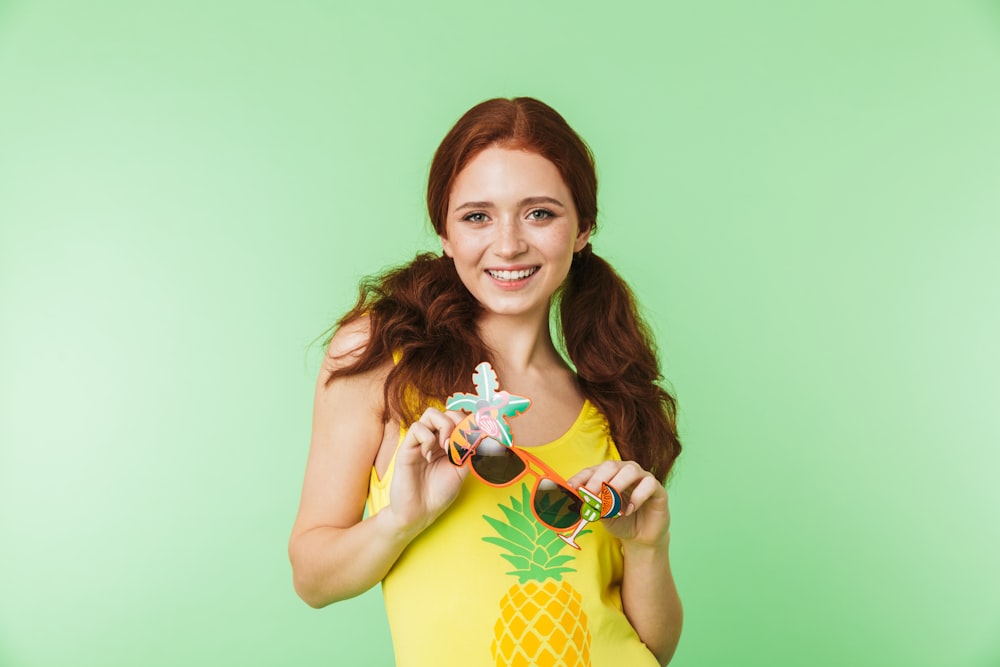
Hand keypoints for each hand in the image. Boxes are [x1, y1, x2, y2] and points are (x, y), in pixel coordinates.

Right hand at [386, 408, 468, 537]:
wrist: (419, 513)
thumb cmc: (439, 493)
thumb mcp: (461, 471)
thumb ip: (469, 451)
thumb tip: (482, 433)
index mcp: (448, 443)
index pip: (459, 419)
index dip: (470, 422)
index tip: (479, 434)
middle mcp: (434, 439)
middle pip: (446, 412)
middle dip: (458, 421)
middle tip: (460, 442)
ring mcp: (420, 442)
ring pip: (431, 414)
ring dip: (444, 427)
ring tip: (445, 447)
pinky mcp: (406, 448)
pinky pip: (417, 428)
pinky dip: (427, 439)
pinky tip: (428, 457)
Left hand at [566, 460, 670, 549]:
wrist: (641, 537)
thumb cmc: (620, 521)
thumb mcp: (603, 516)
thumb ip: (594, 507)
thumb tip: (581, 501)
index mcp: (609, 474)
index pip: (592, 470)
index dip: (581, 478)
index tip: (571, 488)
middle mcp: (625, 471)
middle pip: (610, 465)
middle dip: (597, 480)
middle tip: (589, 496)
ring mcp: (643, 478)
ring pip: (630, 470)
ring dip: (616, 485)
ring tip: (610, 503)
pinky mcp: (658, 489)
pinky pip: (649, 484)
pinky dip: (637, 497)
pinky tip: (629, 511)